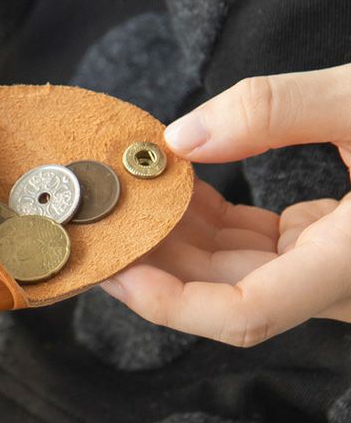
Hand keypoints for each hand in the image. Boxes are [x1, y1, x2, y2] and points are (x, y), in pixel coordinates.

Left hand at [99, 68, 350, 346]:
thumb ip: (276, 110)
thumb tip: (181, 135)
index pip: (243, 312)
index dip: (167, 302)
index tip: (113, 265)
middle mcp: (339, 280)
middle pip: (222, 292)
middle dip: (155, 260)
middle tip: (96, 218)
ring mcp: (333, 264)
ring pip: (235, 268)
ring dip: (177, 236)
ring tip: (125, 192)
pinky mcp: (330, 241)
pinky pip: (254, 243)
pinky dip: (210, 217)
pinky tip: (175, 179)